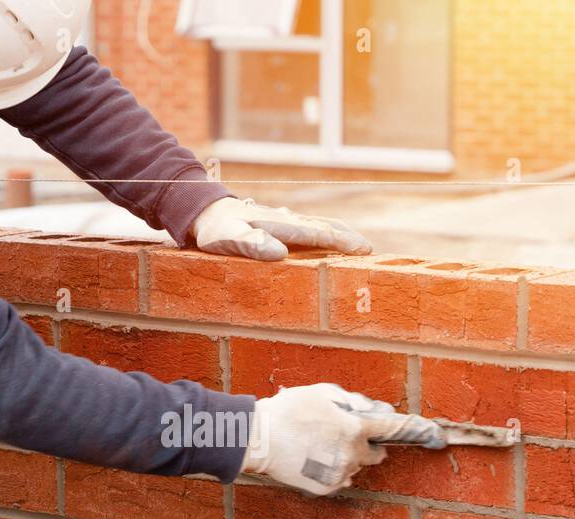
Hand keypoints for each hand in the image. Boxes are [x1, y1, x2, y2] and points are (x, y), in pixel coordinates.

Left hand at [193, 197, 371, 261]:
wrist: (204, 210)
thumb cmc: (215, 229)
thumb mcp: (228, 238)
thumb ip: (252, 244)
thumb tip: (279, 253)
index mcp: (280, 225)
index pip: (317, 234)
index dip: (341, 243)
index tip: (363, 251)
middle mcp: (287, 220)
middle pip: (325, 227)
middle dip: (349, 238)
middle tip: (371, 251)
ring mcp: (284, 220)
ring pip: (319, 226)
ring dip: (340, 234)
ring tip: (359, 245)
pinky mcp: (279, 223)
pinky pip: (308, 229)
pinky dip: (325, 234)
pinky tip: (328, 238)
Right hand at [241, 384, 414, 495]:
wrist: (259, 439)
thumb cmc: (290, 410)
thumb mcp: (324, 393)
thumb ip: (355, 401)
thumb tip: (378, 409)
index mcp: (355, 427)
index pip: (394, 429)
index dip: (418, 430)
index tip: (436, 436)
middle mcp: (353, 453)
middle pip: (377, 454)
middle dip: (367, 445)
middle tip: (344, 435)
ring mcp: (340, 473)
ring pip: (357, 467)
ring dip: (348, 458)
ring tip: (319, 446)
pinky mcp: (327, 487)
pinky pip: (341, 479)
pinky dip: (333, 470)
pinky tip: (312, 458)